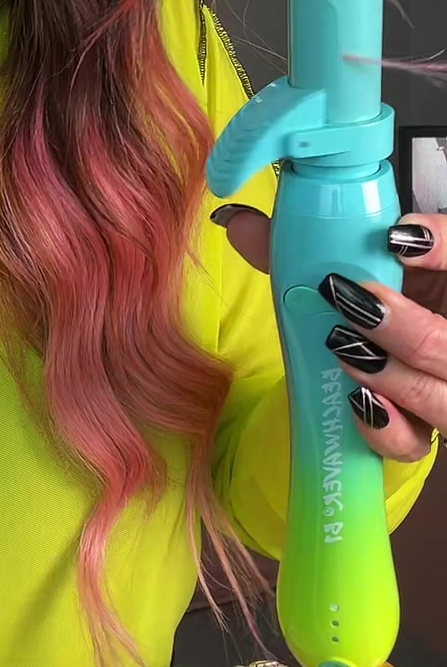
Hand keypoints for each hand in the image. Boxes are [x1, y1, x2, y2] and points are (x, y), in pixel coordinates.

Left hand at [214, 207, 444, 466]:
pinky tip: (357, 402)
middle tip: (353, 303)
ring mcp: (444, 391)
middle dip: (406, 328)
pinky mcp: (425, 432)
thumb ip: (308, 247)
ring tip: (343, 347)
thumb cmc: (377, 300)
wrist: (385, 357)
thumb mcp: (358, 266)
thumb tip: (239, 224)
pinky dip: (386, 428)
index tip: (396, 237)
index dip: (443, 247)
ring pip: (440, 398)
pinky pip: (415, 443)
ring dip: (391, 375)